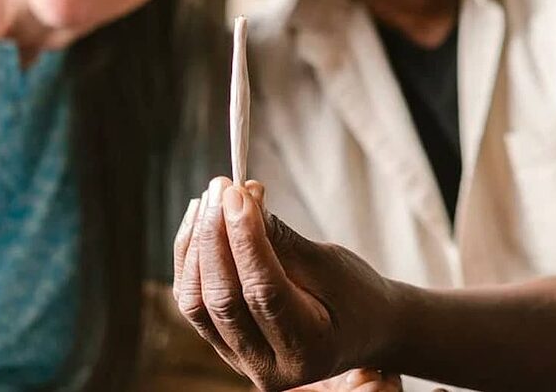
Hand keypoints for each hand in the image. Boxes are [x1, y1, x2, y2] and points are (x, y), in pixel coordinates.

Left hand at [173, 177, 399, 390]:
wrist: (365, 330)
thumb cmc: (355, 295)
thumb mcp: (329, 265)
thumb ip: (282, 239)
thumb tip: (241, 200)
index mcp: (307, 349)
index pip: (263, 291)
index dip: (245, 238)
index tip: (237, 193)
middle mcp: (269, 368)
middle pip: (223, 300)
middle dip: (215, 237)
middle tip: (220, 188)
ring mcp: (241, 362)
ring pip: (197, 304)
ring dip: (197, 246)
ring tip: (209, 200)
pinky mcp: (225, 346)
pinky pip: (194, 304)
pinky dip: (191, 261)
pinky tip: (199, 222)